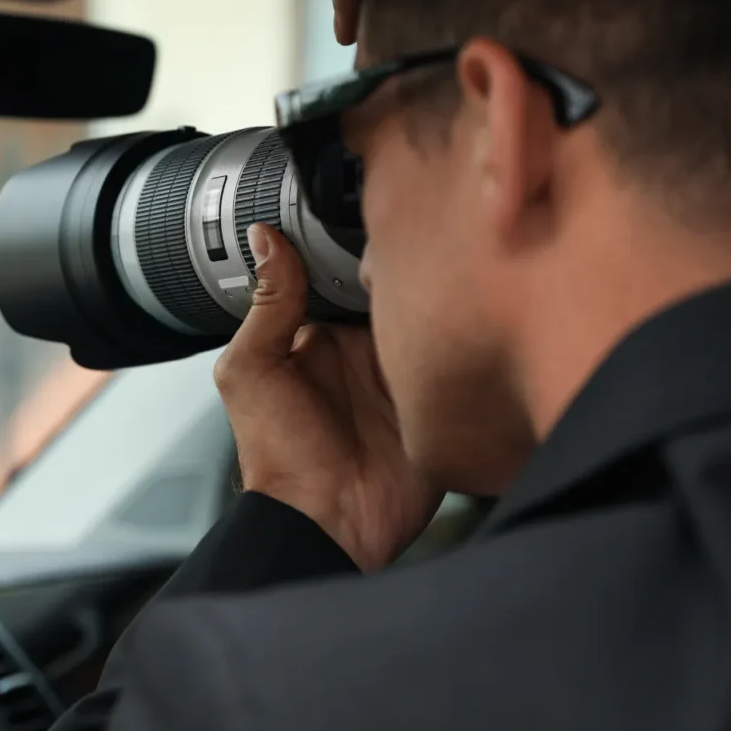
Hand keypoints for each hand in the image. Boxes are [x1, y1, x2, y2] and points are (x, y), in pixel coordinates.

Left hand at [213, 224, 442, 570]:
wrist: (329, 522)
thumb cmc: (280, 456)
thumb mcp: (252, 372)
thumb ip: (266, 306)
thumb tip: (265, 238)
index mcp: (318, 334)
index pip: (338, 270)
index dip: (349, 240)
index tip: (366, 209)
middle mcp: (364, 346)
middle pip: (390, 283)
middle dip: (403, 256)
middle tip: (419, 225)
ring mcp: (405, 367)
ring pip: (431, 306)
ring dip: (442, 285)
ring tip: (453, 250)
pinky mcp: (440, 392)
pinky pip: (460, 348)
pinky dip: (469, 325)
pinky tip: (478, 295)